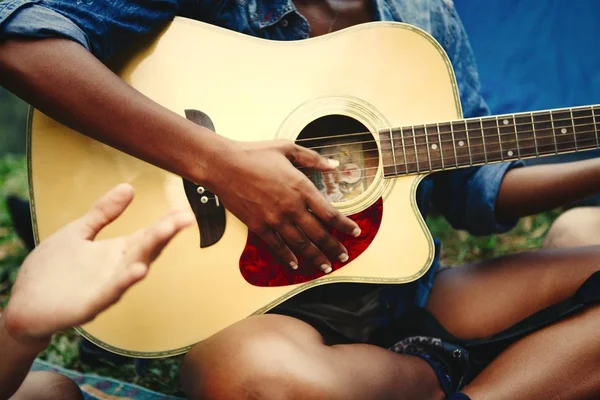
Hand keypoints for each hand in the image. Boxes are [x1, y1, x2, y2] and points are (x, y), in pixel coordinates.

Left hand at [3, 184, 193, 344]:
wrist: (24, 303)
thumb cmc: (52, 270)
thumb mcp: (79, 232)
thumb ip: (104, 212)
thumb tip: (129, 187)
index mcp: (116, 252)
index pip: (148, 235)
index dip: (166, 223)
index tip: (184, 209)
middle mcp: (117, 269)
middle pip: (146, 249)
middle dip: (165, 233)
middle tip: (185, 218)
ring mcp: (106, 287)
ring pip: (133, 269)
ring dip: (151, 252)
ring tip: (165, 234)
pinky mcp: (90, 305)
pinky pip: (110, 293)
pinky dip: (125, 282)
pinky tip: (138, 271)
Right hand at [206, 139, 360, 272]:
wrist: (223, 165)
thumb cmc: (254, 154)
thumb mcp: (288, 148)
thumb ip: (313, 158)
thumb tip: (334, 165)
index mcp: (301, 187)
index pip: (330, 213)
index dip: (345, 225)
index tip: (355, 232)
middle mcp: (291, 207)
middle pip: (319, 234)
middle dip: (334, 247)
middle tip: (344, 256)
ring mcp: (275, 219)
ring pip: (301, 244)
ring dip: (315, 257)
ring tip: (325, 266)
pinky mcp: (258, 226)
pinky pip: (277, 247)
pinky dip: (288, 257)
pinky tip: (295, 264)